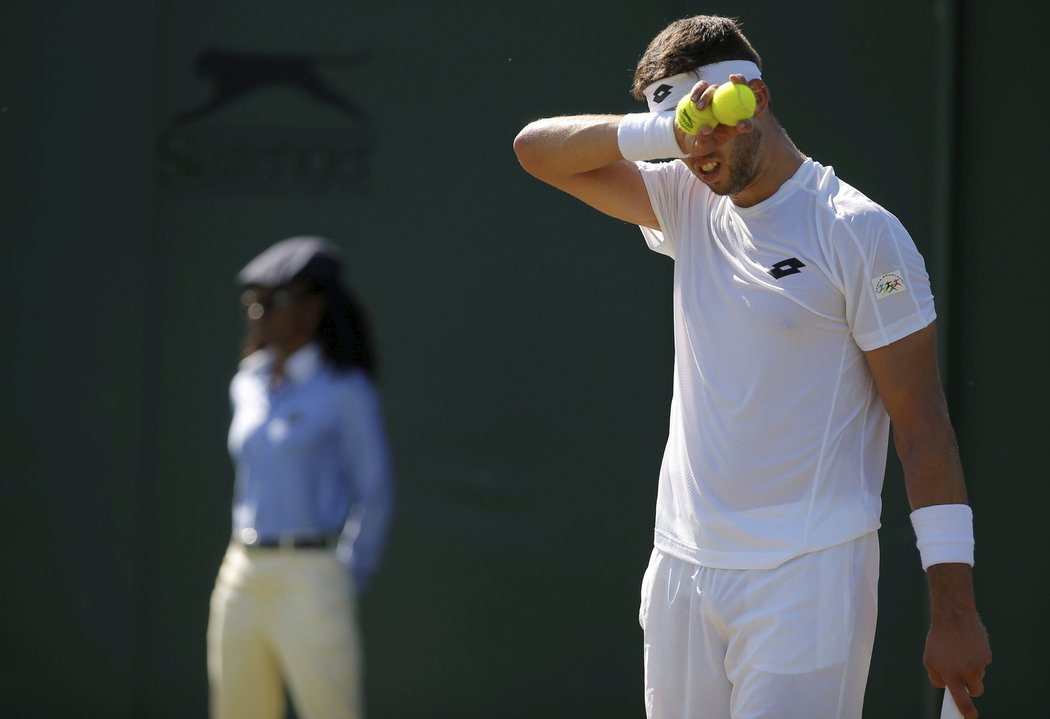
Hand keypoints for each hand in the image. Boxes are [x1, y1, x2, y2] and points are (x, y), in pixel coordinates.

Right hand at [673, 73, 754, 155]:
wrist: (686, 137)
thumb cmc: (698, 144)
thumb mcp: (701, 147)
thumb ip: (704, 140)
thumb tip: (706, 129)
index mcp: (735, 120)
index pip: (748, 114)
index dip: (750, 115)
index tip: (740, 125)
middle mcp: (728, 106)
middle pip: (740, 89)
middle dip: (741, 81)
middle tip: (733, 81)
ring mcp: (715, 98)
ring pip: (717, 88)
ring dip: (708, 95)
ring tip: (699, 109)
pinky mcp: (702, 93)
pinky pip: (702, 86)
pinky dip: (697, 90)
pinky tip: (692, 99)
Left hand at [924, 565, 992, 717]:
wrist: (953, 616)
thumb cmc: (938, 639)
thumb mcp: (929, 659)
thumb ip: (937, 677)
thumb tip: (948, 687)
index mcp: (952, 675)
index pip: (963, 701)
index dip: (968, 712)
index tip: (971, 717)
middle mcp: (968, 672)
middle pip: (976, 690)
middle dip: (970, 687)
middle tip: (962, 676)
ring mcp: (979, 664)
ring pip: (979, 675)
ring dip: (972, 669)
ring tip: (959, 652)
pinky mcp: (987, 655)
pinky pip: (982, 662)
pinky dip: (976, 657)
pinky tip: (967, 645)